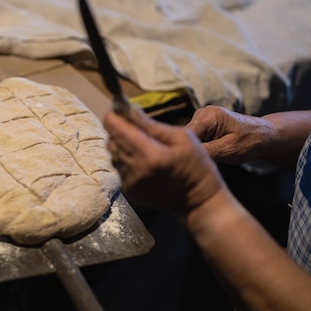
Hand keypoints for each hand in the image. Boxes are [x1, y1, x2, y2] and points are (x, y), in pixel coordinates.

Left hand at [103, 107, 224, 216]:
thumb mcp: (183, 138)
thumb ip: (154, 126)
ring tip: (141, 144)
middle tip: (131, 124)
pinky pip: (120, 168)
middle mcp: (136, 169)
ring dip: (122, 145)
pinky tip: (143, 159)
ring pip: (114, 155)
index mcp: (150, 155)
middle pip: (112, 142)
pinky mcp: (130, 190)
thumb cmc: (197, 166)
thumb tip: (132, 111)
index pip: (118, 130)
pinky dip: (126, 160)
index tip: (116, 110)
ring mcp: (131, 182)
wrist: (198, 200)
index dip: (113, 117)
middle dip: (118, 130)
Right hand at [186, 105, 270, 163]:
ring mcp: (201, 118)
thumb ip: (205, 151)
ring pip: (188, 139)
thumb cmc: (250, 142)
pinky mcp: (202, 124)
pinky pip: (194, 138)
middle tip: (204, 162)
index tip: (190, 163)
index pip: (184, 135)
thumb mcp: (228, 150)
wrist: (263, 136)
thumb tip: (183, 155)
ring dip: (196, 149)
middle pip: (185, 136)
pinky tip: (210, 153)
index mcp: (208, 116)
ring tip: (209, 157)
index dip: (185, 149)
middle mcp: (201, 113)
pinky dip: (199, 147)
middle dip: (191, 149)